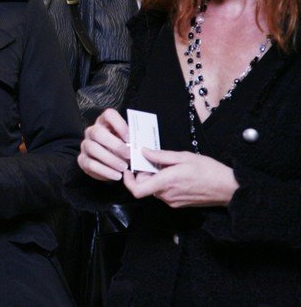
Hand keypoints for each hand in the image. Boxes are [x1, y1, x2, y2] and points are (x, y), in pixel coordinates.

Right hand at [77, 108, 130, 180]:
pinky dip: (105, 171)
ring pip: (93, 148)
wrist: (111, 164)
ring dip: (110, 159)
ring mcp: (85, 145)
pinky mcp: (82, 159)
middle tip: (129, 155)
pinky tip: (116, 175)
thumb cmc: (122, 150)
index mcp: (105, 122)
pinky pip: (90, 164)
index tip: (130, 138)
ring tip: (123, 167)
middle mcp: (92, 131)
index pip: (109, 115)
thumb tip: (141, 145)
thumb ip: (133, 140)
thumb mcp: (128, 142)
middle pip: (98, 132)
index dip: (119, 125)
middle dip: (115, 145)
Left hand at [122, 148, 238, 206]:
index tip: (128, 171)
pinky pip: (164, 193)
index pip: (137, 190)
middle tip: (154, 161)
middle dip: (145, 174)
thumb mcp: (183, 157)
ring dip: (155, 178)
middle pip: (144, 186)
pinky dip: (164, 183)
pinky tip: (176, 175)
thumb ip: (160, 155)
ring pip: (154, 189)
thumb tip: (144, 151)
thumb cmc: (208, 170)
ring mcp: (172, 201)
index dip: (128, 181)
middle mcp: (166, 195)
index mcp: (165, 183)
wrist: (228, 188)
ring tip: (169, 167)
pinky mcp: (178, 204)